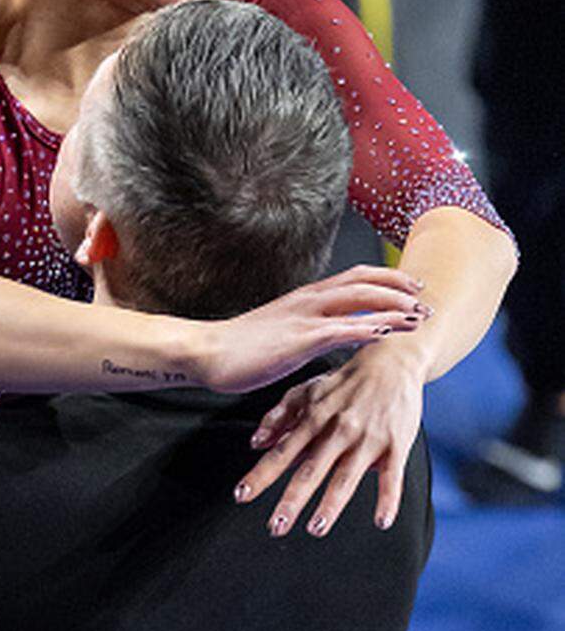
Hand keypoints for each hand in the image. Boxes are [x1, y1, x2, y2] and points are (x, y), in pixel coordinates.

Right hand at [200, 266, 429, 394]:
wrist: (207, 352)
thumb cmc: (238, 349)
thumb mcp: (280, 335)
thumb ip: (306, 333)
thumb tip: (325, 341)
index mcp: (305, 298)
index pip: (355, 278)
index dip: (387, 280)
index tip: (410, 289)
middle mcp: (308, 300)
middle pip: (364, 281)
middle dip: (399, 288)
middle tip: (425, 299)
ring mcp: (304, 318)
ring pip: (359, 301)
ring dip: (393, 307)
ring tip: (419, 315)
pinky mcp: (299, 339)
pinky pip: (341, 329)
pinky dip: (368, 328)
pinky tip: (388, 332)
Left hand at [233, 339, 426, 536]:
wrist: (392, 360)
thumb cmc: (344, 382)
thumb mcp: (306, 390)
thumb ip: (279, 416)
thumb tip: (255, 443)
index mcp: (313, 419)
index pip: (281, 452)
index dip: (261, 474)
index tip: (242, 495)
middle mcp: (337, 430)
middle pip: (310, 470)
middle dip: (292, 499)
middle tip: (275, 527)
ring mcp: (367, 439)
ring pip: (346, 476)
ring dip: (331, 504)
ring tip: (316, 529)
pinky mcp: (396, 444)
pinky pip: (392, 476)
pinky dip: (388, 499)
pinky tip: (381, 522)